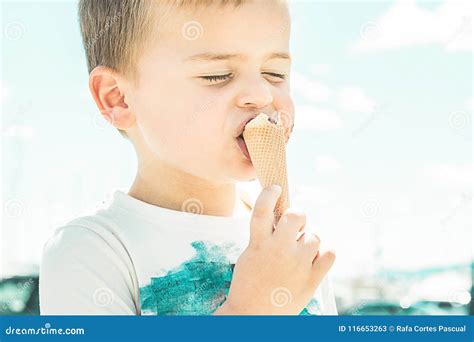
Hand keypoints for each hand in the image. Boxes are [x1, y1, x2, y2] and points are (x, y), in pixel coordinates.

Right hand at [219, 185, 334, 314]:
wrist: (252, 316)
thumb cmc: (248, 284)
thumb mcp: (249, 255)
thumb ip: (262, 236)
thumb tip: (280, 218)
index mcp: (258, 243)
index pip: (262, 208)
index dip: (270, 193)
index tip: (276, 187)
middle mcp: (278, 250)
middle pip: (297, 216)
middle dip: (297, 216)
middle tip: (294, 226)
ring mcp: (297, 264)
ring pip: (315, 235)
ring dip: (310, 237)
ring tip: (302, 249)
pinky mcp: (311, 279)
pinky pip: (330, 254)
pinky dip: (326, 251)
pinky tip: (316, 256)